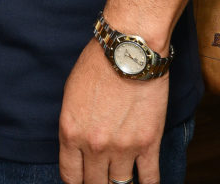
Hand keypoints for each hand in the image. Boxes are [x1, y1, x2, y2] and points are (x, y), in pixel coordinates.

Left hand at [59, 40, 167, 183]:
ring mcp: (123, 148)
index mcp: (71, 132)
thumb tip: (77, 147)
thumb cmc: (97, 64)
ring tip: (119, 176)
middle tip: (100, 177)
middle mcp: (94, 145)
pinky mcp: (148, 144)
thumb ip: (73, 124)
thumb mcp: (70, 94)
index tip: (82, 178)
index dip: (76, 181)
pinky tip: (144, 183)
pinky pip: (149, 180)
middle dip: (96, 182)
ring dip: (118, 182)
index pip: (70, 176)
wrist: (128, 50)